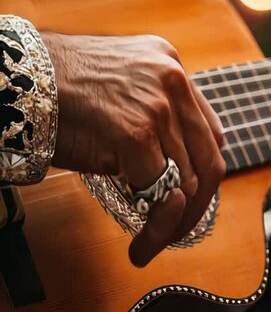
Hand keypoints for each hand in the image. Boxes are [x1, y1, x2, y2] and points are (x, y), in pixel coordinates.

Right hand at [41, 33, 225, 266]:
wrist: (14, 79)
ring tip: (153, 244)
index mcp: (170, 65)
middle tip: (177, 231)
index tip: (189, 198)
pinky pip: (160, 194)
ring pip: (188, 183)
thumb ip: (153, 112)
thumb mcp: (119, 87)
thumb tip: (174, 168)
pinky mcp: (136, 133)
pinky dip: (155, 229)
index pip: (210, 132)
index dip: (204, 172)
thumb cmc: (57, 89)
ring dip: (174, 224)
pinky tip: (140, 246)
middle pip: (209, 159)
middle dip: (196, 205)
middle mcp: (173, 81)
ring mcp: (157, 107)